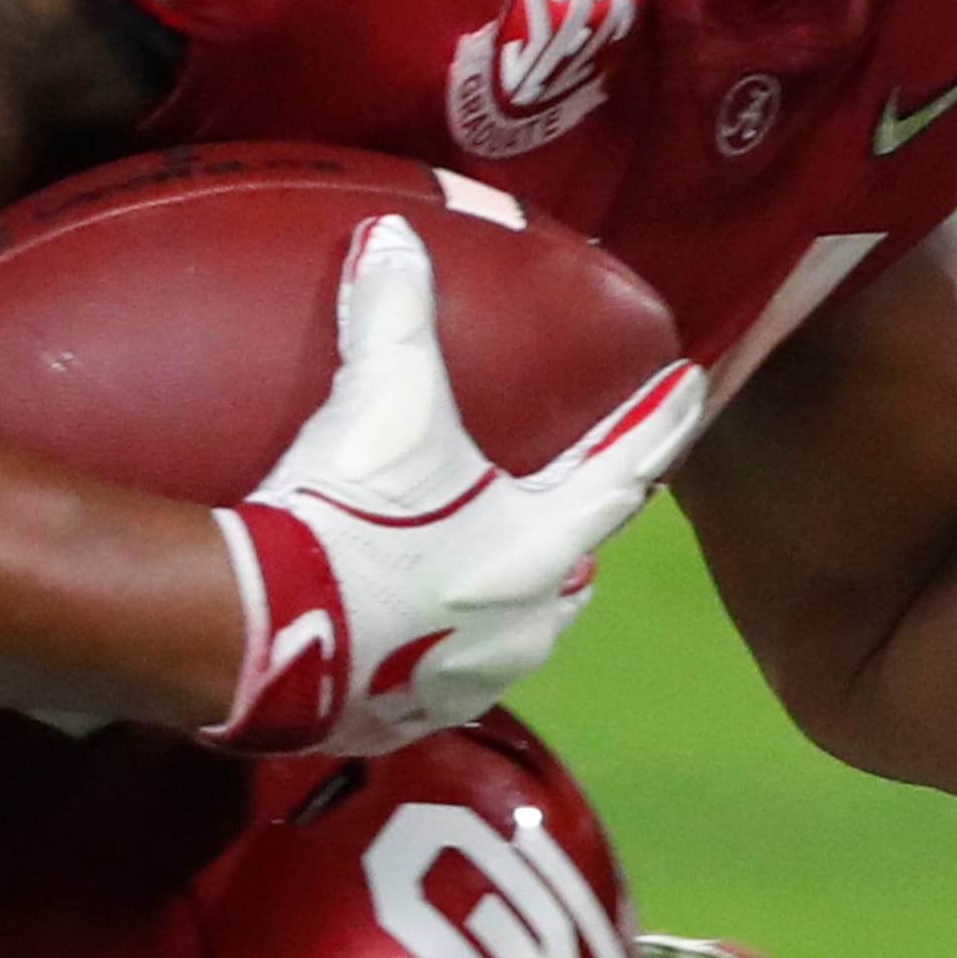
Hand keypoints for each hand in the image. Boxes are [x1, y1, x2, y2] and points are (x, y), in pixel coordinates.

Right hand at [210, 216, 703, 753]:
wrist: (267, 638)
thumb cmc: (356, 517)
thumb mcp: (383, 401)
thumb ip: (394, 314)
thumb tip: (392, 236)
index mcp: (539, 545)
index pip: (622, 476)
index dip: (655, 427)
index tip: (689, 392)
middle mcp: (524, 624)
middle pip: (572, 572)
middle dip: (574, 538)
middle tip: (571, 502)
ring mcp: (468, 681)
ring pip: (516, 636)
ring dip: (513, 602)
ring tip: (489, 571)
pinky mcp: (403, 720)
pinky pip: (440, 679)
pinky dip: (437, 650)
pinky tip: (409, 634)